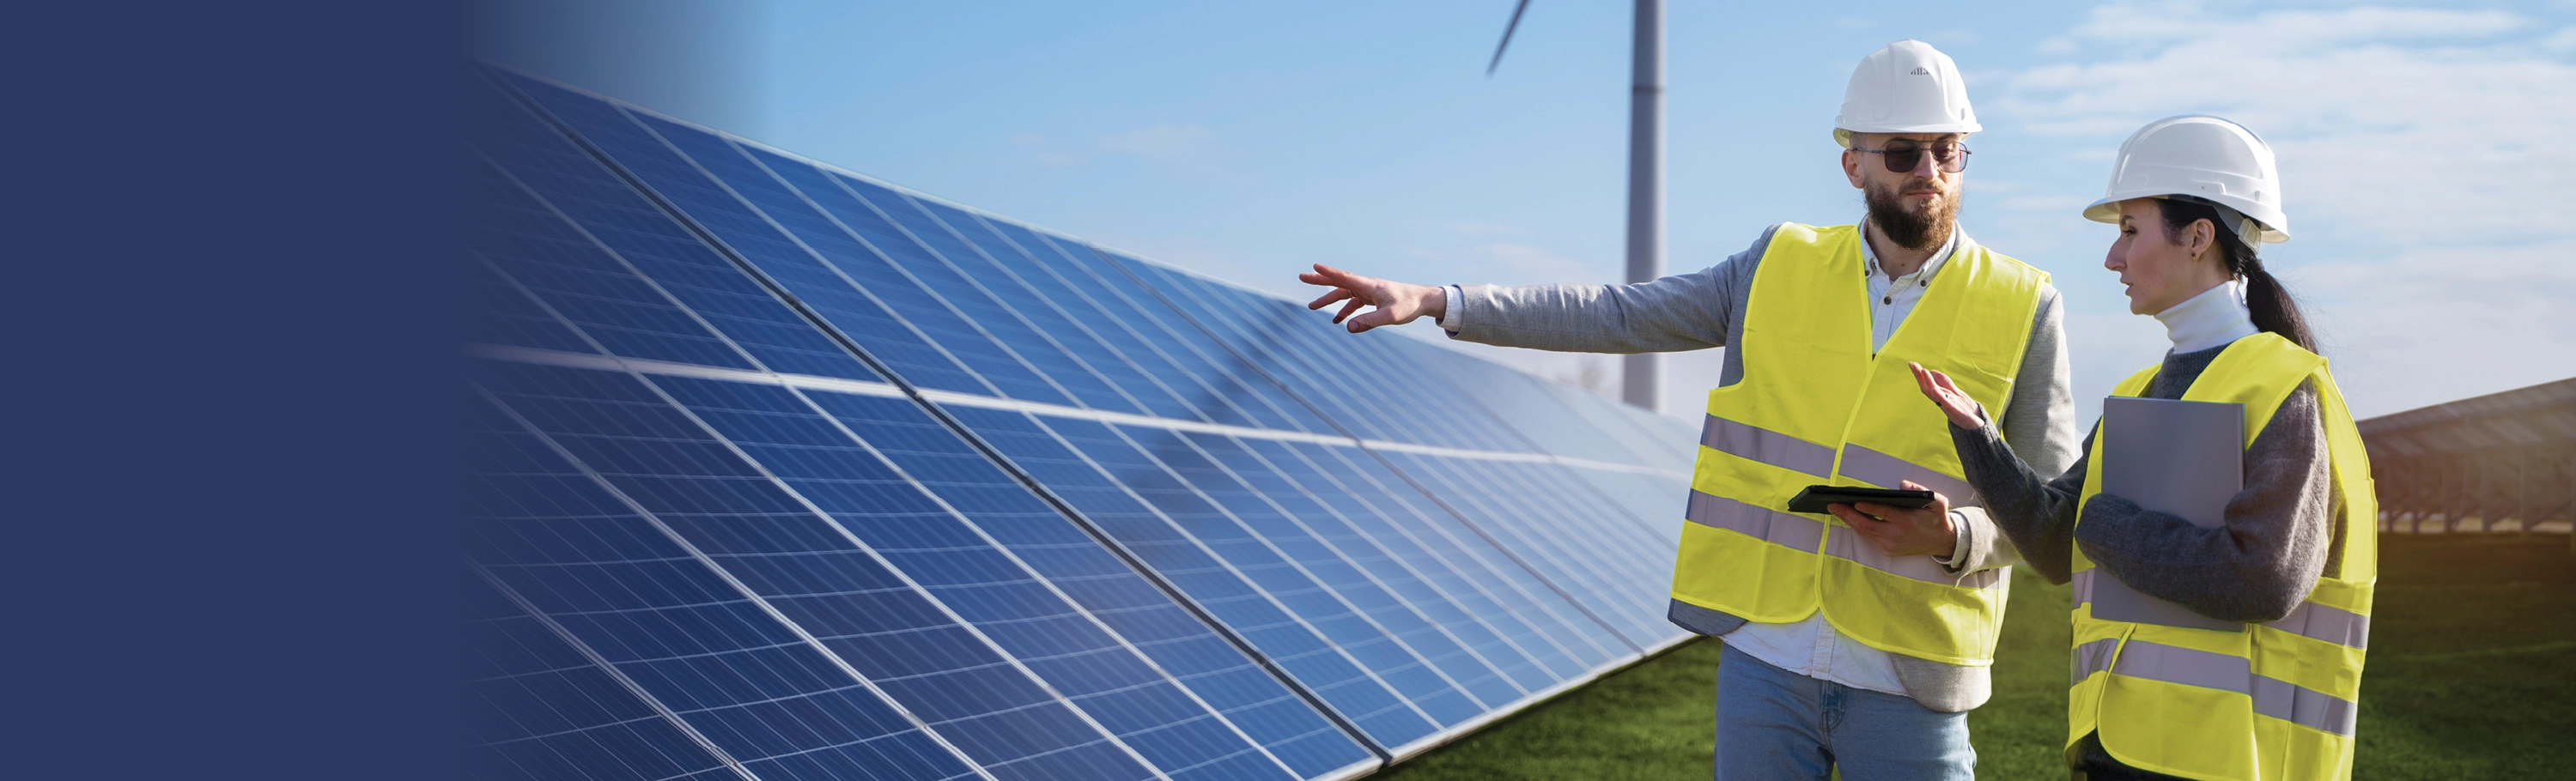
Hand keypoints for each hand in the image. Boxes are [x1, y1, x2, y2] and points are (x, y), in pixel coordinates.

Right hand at [1298, 264, 1444, 332]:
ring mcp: (1368, 292)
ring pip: (1343, 294)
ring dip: (1328, 299)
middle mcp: (1365, 286)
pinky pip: (1353, 303)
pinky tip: (1337, 321)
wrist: (1423, 300)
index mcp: (1368, 285)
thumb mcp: (1389, 316)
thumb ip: (1369, 321)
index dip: (1328, 272)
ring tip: (1311, 306)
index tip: (1313, 266)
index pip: (1344, 277)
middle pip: (1338, 281)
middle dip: (1319, 280)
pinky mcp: (1372, 299)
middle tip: (1301, 276)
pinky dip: (1344, 310)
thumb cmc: (1408, 305)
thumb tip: (1348, 327)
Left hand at [1829, 480, 1957, 558]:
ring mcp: (1891, 545)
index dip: (1869, 508)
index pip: (1884, 513)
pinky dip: (1858, 527)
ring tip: (1835, 509)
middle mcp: (1897, 535)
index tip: (1855, 502)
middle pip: (1867, 525)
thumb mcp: (1937, 501)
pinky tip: (1848, 518)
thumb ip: (1920, 491)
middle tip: (1832, 505)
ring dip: (1848, 521)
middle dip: (1847, 515)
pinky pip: (1869, 537)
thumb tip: (1902, 485)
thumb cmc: (1936, 518)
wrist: (1942, 542)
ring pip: (1864, 532)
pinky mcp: (1888, 550)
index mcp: (1908, 521)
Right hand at [1909, 362, 1985, 430]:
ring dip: (1929, 383)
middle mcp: (1941, 400)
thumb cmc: (1962, 409)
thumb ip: (1943, 382)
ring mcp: (1948, 406)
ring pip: (1936, 394)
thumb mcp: (1953, 392)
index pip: (1927, 383)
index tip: (1911, 364)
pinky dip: (1940, 397)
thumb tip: (1930, 371)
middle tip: (1912, 365)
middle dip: (1920, 377)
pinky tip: (1935, 390)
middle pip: (1928, 388)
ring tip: (1923, 371)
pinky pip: (1947, 404)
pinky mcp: (1957, 412)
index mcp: (1940, 396)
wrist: (1974, 425)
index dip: (1919, 374)